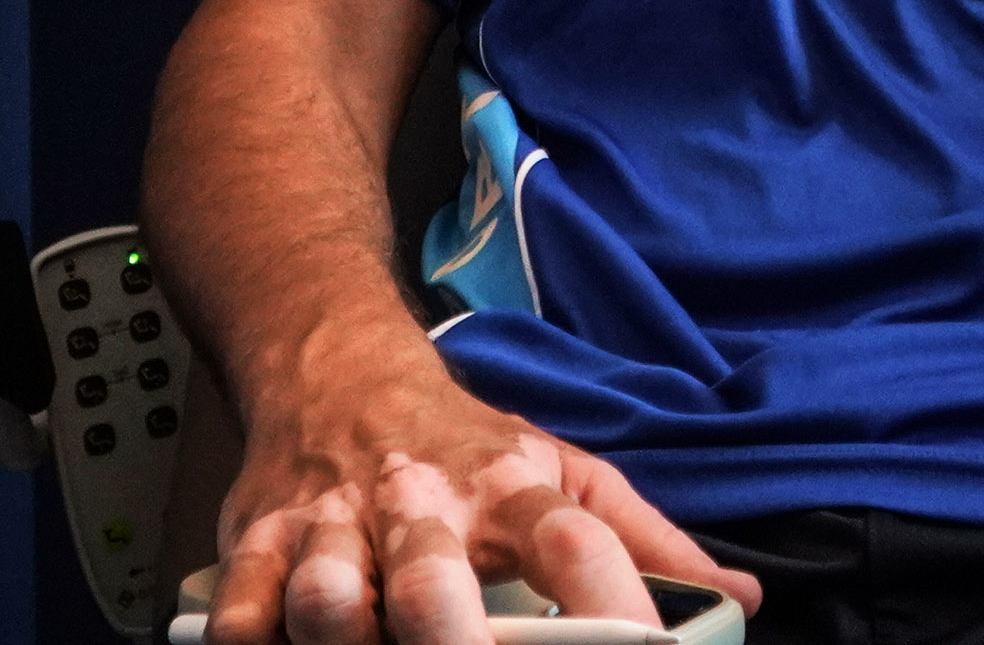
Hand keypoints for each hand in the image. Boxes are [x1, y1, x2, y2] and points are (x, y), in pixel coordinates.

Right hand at [205, 352, 760, 643]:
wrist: (337, 365)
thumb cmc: (461, 441)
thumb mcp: (562, 468)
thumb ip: (647, 538)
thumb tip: (740, 595)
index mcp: (511, 487)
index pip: (576, 541)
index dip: (613, 605)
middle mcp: (423, 501)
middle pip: (437, 586)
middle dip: (453, 639)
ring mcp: (336, 522)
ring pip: (332, 599)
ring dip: (348, 637)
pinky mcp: (260, 540)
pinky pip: (244, 616)